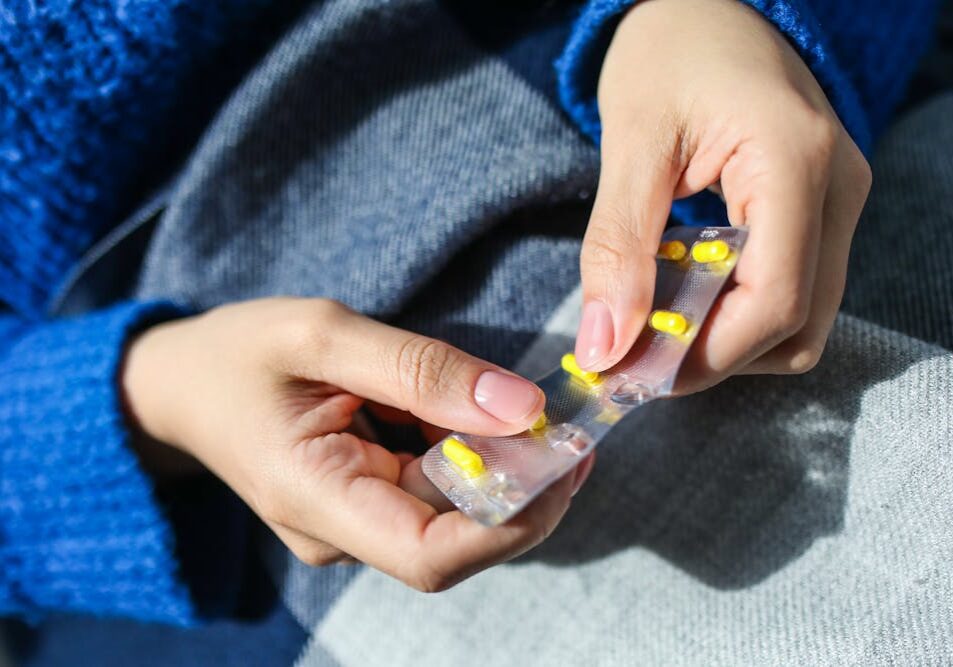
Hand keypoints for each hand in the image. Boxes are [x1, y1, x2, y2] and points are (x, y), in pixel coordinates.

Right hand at [123, 297, 593, 590]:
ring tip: (522, 407)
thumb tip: (521, 408)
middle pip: (458, 539)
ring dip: (502, 466)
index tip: (564, 460)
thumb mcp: (322, 334)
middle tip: (567, 421)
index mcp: (316, 500)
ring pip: (455, 516)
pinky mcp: (366, 504)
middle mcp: (341, 534)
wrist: (183, 384)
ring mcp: (354, 525)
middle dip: (524, 486)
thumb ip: (420, 369)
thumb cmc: (239, 354)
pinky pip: (436, 492)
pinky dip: (471, 454)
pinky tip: (474, 410)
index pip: (432, 556)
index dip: (514, 521)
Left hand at [574, 0, 871, 390]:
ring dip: (725, 341)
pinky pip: (792, 291)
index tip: (633, 372)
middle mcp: (838, 190)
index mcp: (795, 163)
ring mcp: (838, 202)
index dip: (704, 356)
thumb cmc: (668, 52)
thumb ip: (616, 249)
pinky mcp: (820, 211)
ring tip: (654, 318)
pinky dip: (735, 312)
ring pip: (800, 321)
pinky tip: (682, 291)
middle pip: (796, 326)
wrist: (706, 5)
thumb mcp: (630, 145)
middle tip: (634, 355)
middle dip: (712, 357)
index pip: (775, 301)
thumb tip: (604, 347)